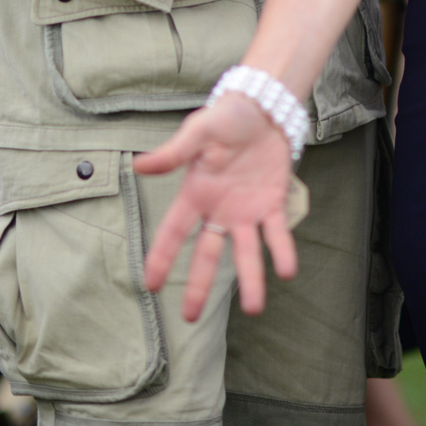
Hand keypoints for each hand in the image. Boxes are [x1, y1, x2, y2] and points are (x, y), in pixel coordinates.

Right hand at [135, 94, 297, 318]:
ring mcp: (247, 210)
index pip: (174, 231)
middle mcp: (219, 210)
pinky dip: (283, 251)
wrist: (263, 107)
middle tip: (191, 318)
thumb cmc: (226, 117)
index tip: (151, 286)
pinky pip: (277, 232)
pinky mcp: (273, 203)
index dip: (162, 257)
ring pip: (246, 252)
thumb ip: (174, 152)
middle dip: (200, 285)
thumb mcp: (198, 131)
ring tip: (255, 308)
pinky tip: (287, 271)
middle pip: (208, 253)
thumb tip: (138, 165)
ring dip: (251, 279)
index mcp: (196, 194)